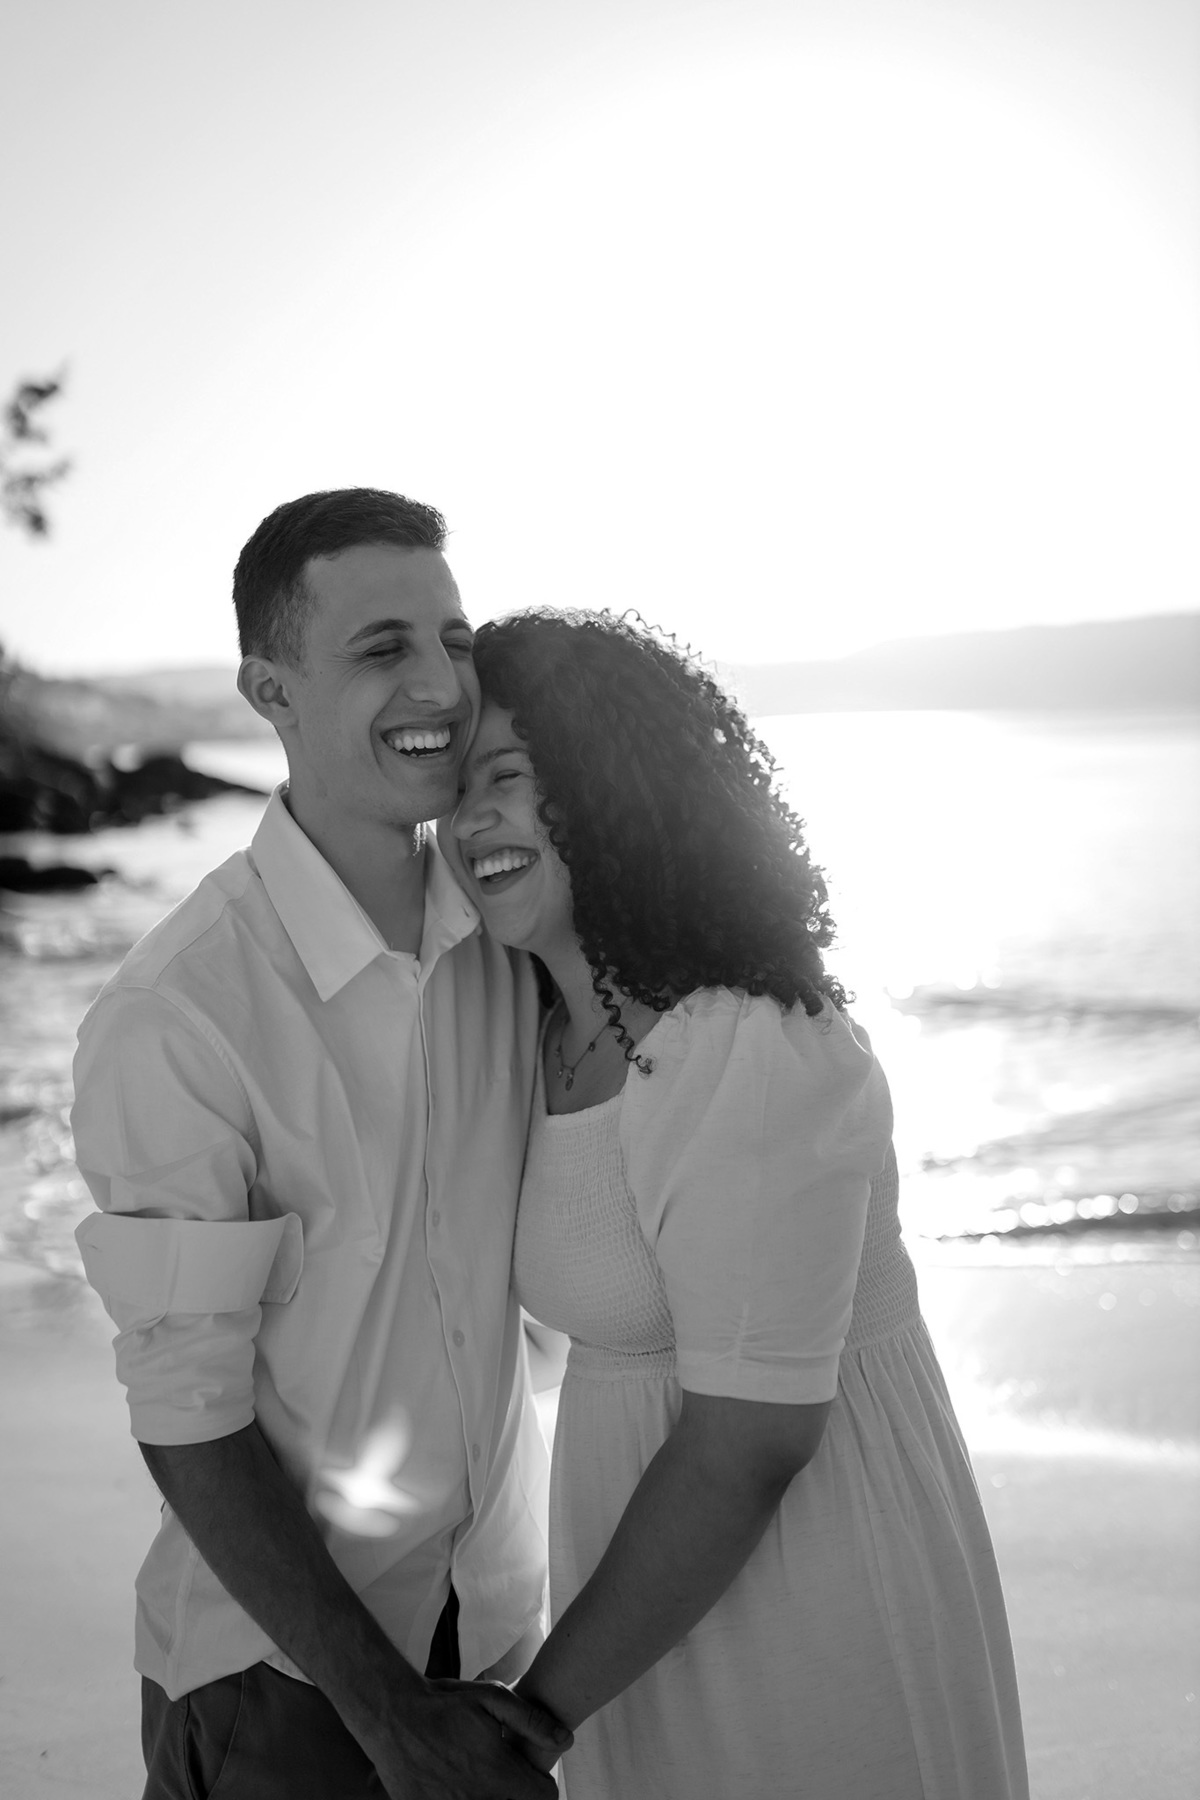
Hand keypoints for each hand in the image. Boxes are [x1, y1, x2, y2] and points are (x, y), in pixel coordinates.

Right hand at [364, 1678, 570, 1799]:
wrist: (392, 1715)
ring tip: (475, 1773)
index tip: (528, 1772)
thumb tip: (566, 1739)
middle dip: (514, 1791)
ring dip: (489, 1795)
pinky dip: (460, 1797)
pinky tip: (453, 1780)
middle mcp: (478, 1799)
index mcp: (498, 1774)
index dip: (541, 1783)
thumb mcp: (491, 1699)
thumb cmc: (443, 1704)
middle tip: (498, 1771)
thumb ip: (531, 1721)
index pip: (543, 1797)